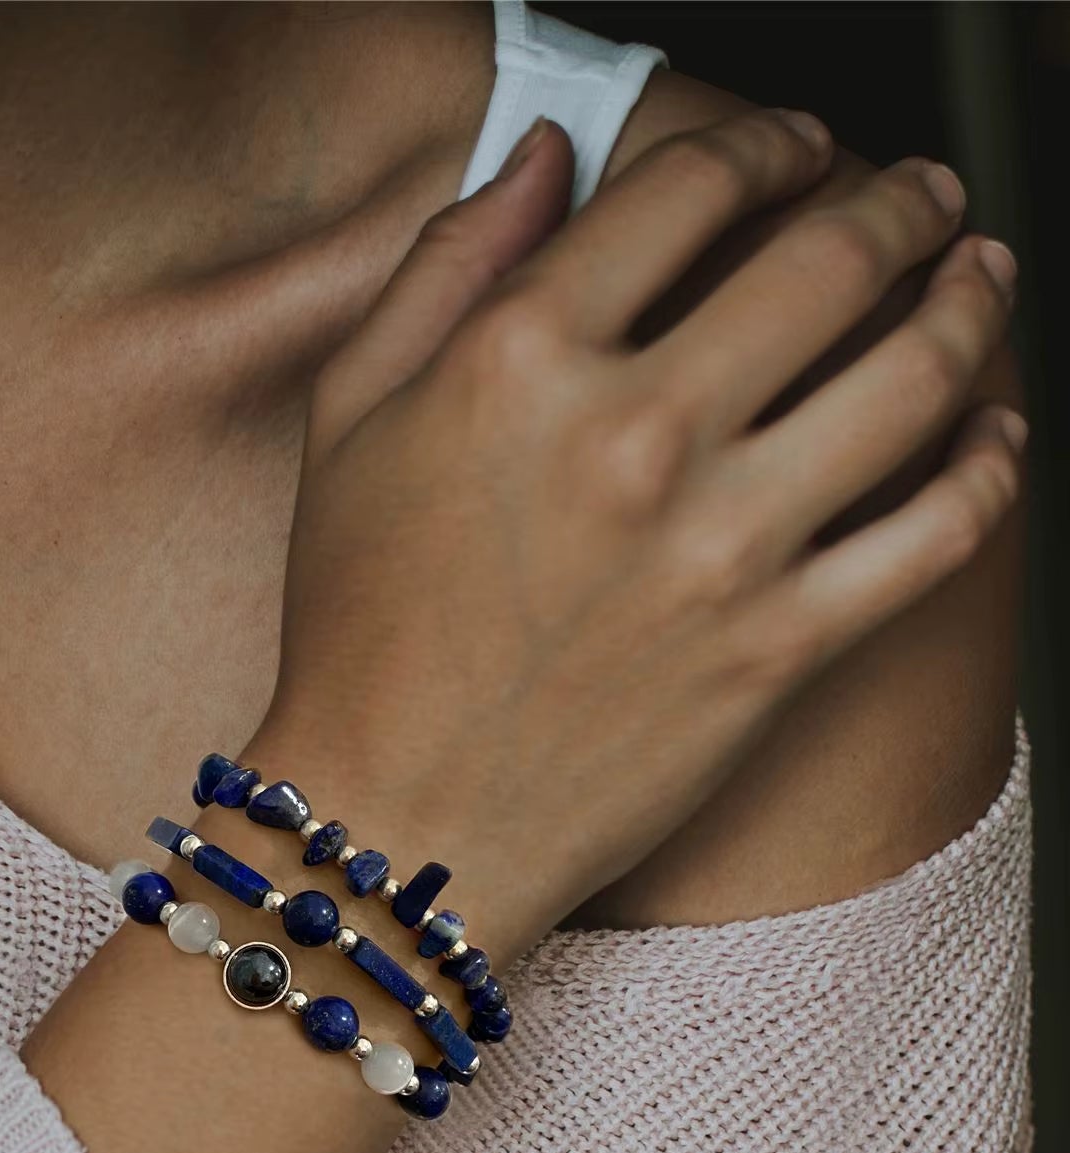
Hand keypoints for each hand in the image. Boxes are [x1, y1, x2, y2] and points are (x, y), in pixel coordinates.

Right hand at [253, 108, 1022, 966]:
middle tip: (920, 190)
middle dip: (899, 197)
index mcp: (520, 361)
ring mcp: (718, 549)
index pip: (691, 185)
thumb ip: (442, 270)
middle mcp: (633, 437)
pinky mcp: (778, 651)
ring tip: (980, 273)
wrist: (397, 821)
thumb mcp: (349, 424)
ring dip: (971, 299)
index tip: (793, 144)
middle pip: (829, 257)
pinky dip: (991, 466)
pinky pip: (939, 533)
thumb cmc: (358, 629)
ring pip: (914, 376)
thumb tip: (540, 155)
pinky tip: (995, 432)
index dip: (764, 139)